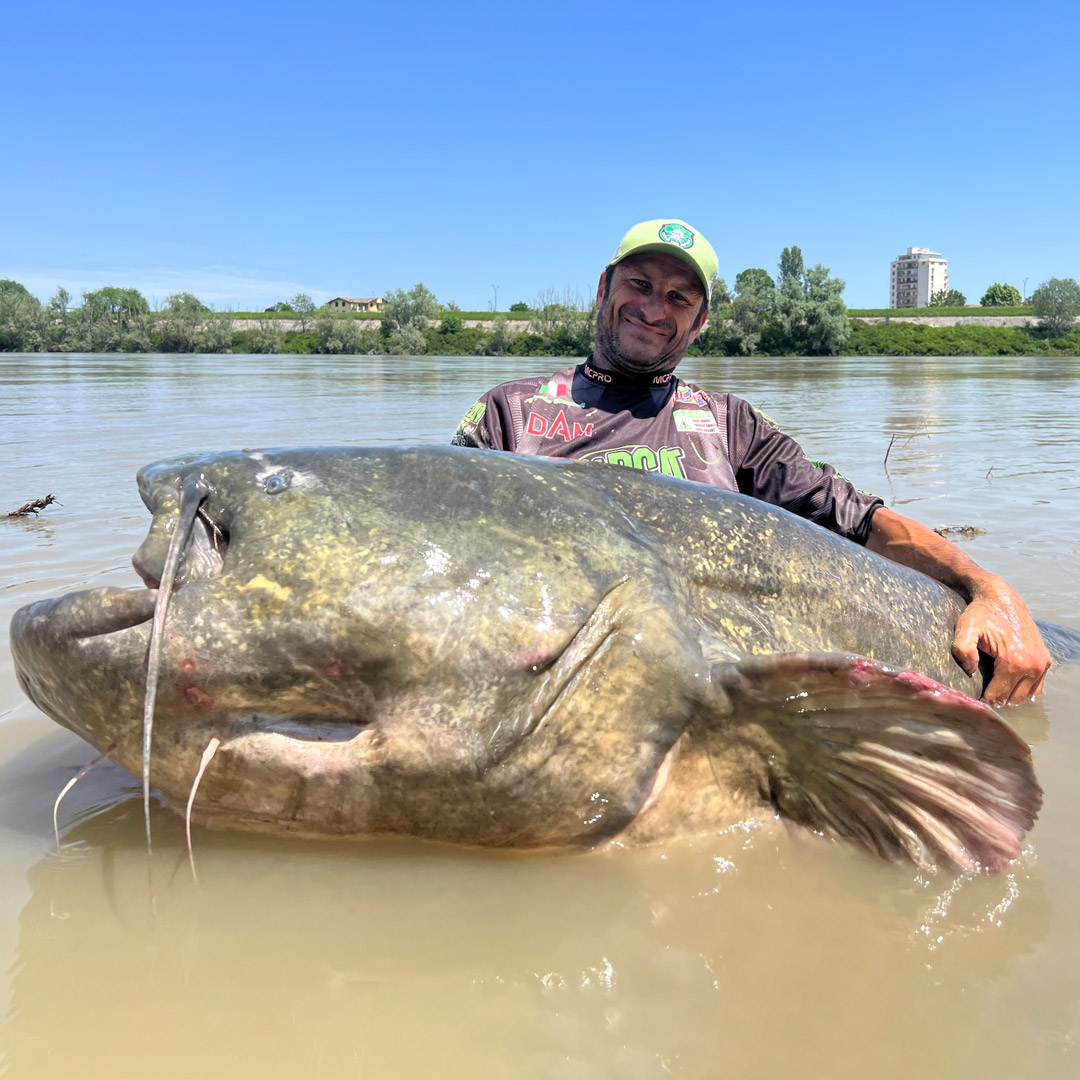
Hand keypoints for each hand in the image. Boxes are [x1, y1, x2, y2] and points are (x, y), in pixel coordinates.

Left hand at [952, 576, 1051, 705]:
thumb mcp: (966, 627)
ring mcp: (1042, 664)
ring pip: (1024, 695)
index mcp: (1014, 662)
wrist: (1001, 598)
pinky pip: (1037, 687)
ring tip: (993, 691)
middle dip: (996, 700)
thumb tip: (970, 670)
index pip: (998, 696)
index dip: (983, 701)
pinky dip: (1024, 690)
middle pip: (1011, 698)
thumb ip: (963, 649)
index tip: (972, 699)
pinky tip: (1009, 686)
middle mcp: (1033, 666)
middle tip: (980, 695)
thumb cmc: (981, 613)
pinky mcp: (1045, 660)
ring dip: (1009, 696)